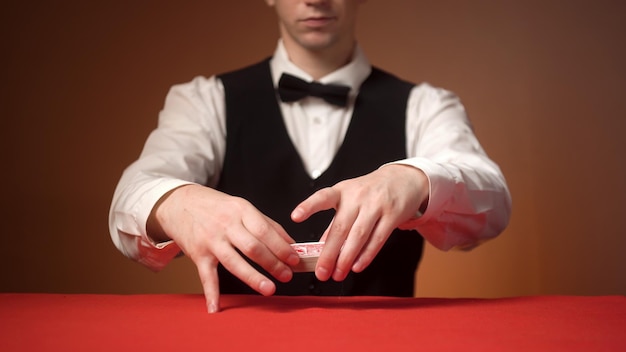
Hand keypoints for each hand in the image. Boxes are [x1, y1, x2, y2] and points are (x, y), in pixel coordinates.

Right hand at [147, 184, 299, 312]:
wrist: (179, 203)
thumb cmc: (215, 207)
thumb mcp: (242, 207)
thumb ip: (267, 224)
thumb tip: (290, 243)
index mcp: (241, 210)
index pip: (265, 230)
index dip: (281, 246)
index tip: (294, 259)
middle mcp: (226, 225)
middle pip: (252, 247)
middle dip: (272, 263)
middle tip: (287, 276)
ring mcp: (211, 241)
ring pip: (234, 262)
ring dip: (253, 278)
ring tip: (269, 289)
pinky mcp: (198, 254)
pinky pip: (206, 276)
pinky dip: (211, 293)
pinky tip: (216, 308)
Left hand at [290, 164, 428, 281]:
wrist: (403, 179)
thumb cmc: (370, 191)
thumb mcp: (349, 198)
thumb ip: (335, 221)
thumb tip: (320, 247)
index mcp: (342, 191)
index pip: (323, 197)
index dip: (308, 206)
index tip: (295, 216)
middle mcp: (358, 197)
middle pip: (340, 227)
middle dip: (329, 253)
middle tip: (321, 272)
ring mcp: (376, 205)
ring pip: (359, 236)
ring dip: (346, 258)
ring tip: (338, 274)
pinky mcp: (392, 215)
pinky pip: (377, 239)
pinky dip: (366, 255)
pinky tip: (357, 267)